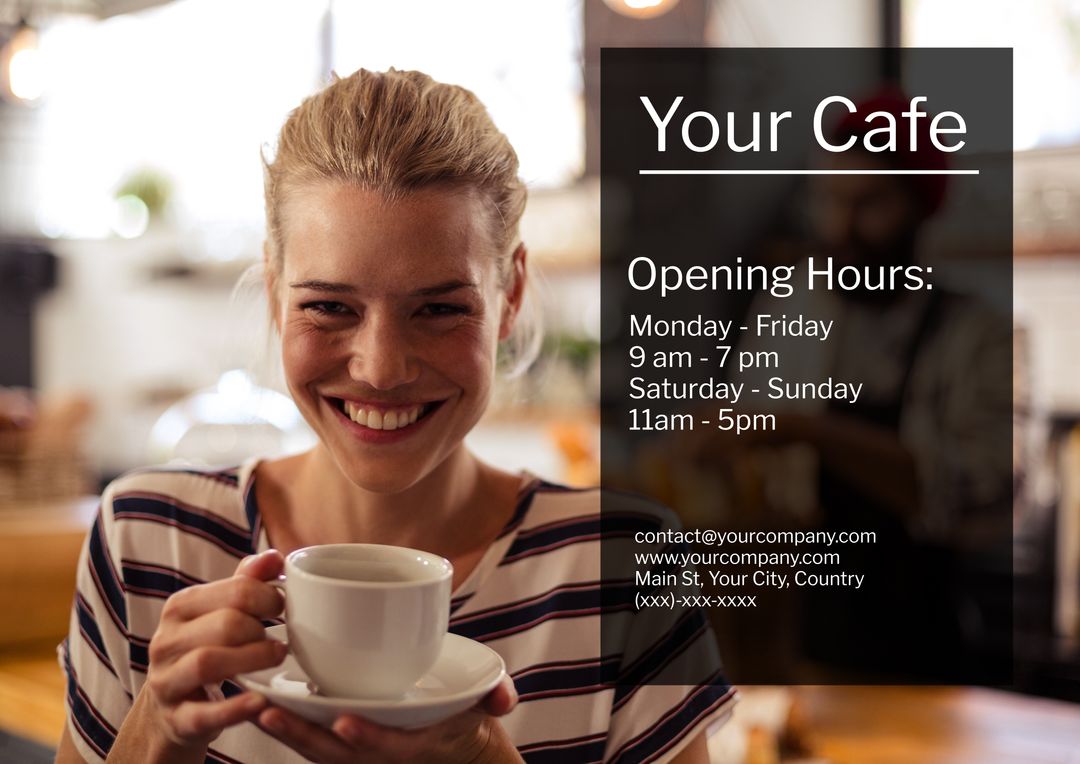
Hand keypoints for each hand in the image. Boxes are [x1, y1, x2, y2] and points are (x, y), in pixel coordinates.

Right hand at [139, 549, 287, 751]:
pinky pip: (203, 714)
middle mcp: (167, 640)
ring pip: (207, 663)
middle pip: (225, 625)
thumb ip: (246, 583)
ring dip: (253, 660)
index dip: (269, 597)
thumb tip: (274, 557)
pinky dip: (234, 709)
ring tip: (277, 659)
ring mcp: (166, 681)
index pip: (235, 591)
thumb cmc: (207, 649)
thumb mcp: (220, 613)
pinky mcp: (175, 719)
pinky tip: (259, 701)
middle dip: (262, 630)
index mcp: (180, 607)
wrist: (173, 708)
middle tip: (283, 641)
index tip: (284, 608)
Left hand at [256, 675, 520, 763]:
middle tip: (272, 711)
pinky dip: (289, 729)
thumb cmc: (462, 716)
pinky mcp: (344, 744)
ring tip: (257, 708)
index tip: (346, 721)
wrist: (452, 745)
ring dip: (287, 734)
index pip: (392, 747)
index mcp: (416, 742)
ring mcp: (361, 752)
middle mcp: (382, 753)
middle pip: (338, 753)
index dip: (370, 737)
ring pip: (318, 751)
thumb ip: (495, 695)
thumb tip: (505, 698)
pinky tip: (262, 707)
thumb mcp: (483, 705)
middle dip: (305, 736)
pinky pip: (313, 743)